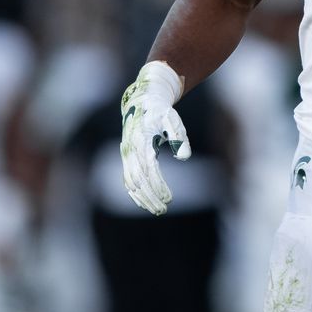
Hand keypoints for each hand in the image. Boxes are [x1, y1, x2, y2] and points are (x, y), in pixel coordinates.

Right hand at [119, 61, 190, 214]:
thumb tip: (184, 156)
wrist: (142, 101)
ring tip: (157, 209)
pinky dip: (135, 193)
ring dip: (143, 198)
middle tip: (164, 210)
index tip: (169, 199)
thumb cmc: (161, 111)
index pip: (148, 170)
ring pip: (131, 183)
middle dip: (150, 197)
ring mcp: (126, 155)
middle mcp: (130, 150)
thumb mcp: (172, 119)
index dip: (158, 186)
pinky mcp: (128, 158)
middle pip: (137, 181)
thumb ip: (179, 136)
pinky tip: (145, 203)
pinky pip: (128, 180)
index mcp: (140, 141)